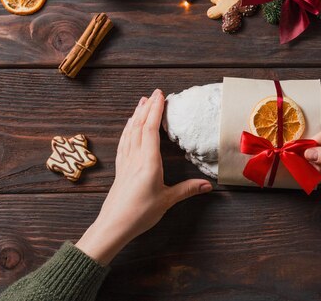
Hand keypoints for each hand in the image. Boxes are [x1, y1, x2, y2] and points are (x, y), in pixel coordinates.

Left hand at [76, 89, 212, 264]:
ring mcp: (125, 163)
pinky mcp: (120, 169)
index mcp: (148, 162)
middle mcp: (134, 158)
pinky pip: (124, 143)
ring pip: (130, 133)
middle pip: (139, 126)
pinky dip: (127, 130)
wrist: (112, 227)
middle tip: (154, 93)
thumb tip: (207, 185)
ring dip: (136, 116)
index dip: (155, 110)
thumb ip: (187, 190)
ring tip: (141, 103)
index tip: (161, 96)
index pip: (151, 129)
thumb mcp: (167, 201)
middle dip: (147, 108)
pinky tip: (128, 127)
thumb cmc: (139, 214)